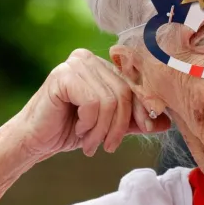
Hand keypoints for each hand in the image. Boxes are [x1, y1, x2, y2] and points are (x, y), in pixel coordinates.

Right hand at [12, 49, 170, 160]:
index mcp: (103, 65)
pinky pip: (93, 103)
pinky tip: (77, 129)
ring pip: (110, 100)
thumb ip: (136, 121)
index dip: (144, 108)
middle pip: (124, 93)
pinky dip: (88, 124)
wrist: (36, 140)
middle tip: (108, 146)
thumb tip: (167, 121)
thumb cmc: (72, 129)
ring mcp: (75, 63)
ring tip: (90, 143)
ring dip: (102, 129)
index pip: (134, 84)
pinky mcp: (63, 75)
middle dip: (120, 126)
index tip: (147, 128)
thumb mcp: (111, 125)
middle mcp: (89, 58)